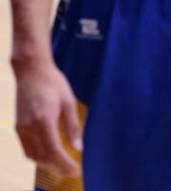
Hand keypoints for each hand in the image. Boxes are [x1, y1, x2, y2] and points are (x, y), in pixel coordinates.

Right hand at [13, 58, 81, 177]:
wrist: (31, 72)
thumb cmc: (54, 83)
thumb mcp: (69, 102)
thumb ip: (73, 126)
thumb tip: (79, 147)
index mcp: (44, 120)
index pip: (54, 150)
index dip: (65, 163)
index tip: (76, 170)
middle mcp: (29, 127)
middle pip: (42, 157)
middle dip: (57, 167)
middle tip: (71, 171)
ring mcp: (21, 128)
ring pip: (32, 155)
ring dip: (47, 164)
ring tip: (62, 166)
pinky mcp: (18, 127)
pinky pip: (26, 148)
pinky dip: (37, 156)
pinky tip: (48, 156)